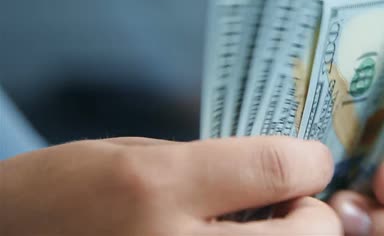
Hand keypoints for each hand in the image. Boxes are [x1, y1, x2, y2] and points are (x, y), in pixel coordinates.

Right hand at [0, 136, 340, 235]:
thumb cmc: (65, 191)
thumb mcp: (134, 156)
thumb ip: (210, 166)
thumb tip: (277, 175)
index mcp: (157, 186)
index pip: (274, 168)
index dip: (309, 160)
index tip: (313, 159)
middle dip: (316, 217)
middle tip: (298, 203)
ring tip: (270, 229)